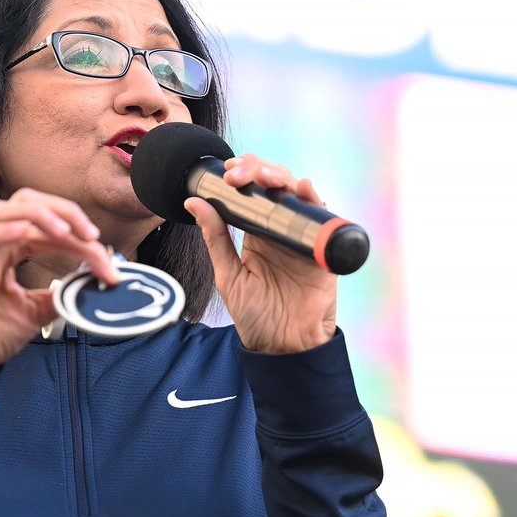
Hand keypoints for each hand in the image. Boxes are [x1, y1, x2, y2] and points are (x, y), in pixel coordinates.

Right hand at [0, 188, 119, 377]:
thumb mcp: (37, 312)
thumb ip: (60, 295)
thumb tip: (88, 284)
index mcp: (13, 249)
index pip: (49, 226)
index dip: (80, 235)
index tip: (107, 261)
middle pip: (27, 202)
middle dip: (63, 210)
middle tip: (92, 235)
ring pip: (0, 211)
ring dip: (36, 214)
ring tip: (65, 231)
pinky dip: (1, 233)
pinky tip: (26, 232)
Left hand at [184, 155, 336, 353]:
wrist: (284, 346)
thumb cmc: (256, 316)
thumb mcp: (228, 275)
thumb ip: (214, 238)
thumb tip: (193, 202)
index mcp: (257, 233)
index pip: (252, 192)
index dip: (243, 174)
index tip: (227, 171)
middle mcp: (281, 230)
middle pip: (275, 186)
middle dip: (258, 170)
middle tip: (239, 174)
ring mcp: (304, 236)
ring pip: (297, 195)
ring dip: (282, 178)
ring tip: (264, 177)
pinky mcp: (323, 249)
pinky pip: (323, 219)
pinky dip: (315, 201)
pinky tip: (303, 190)